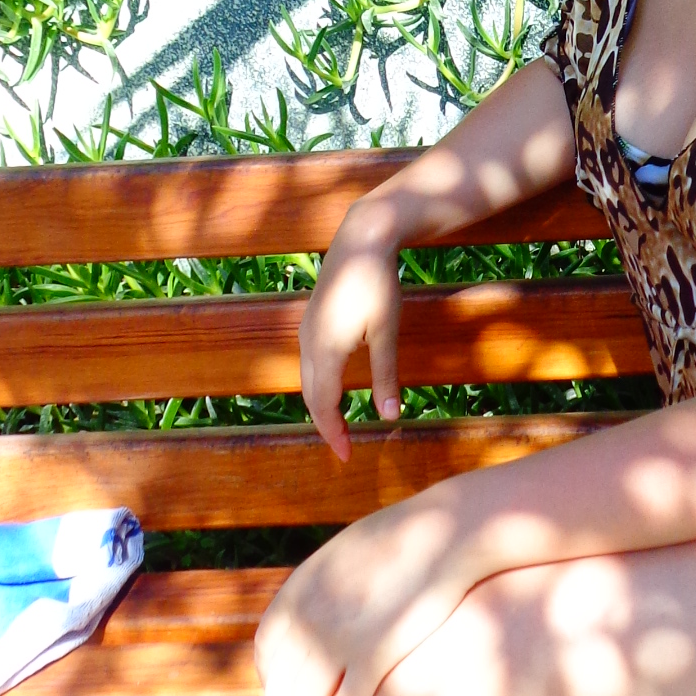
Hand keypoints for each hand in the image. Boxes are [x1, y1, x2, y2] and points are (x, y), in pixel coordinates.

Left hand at [254, 483, 483, 695]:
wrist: (449, 528)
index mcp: (301, 587)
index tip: (278, 694)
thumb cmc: (409, 540)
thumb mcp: (352, 554)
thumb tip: (316, 602)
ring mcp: (342, 635)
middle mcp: (312, 614)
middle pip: (283, 676)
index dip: (270, 675)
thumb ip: (327, 582)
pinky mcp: (377, 652)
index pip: (269, 645)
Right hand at [301, 204, 403, 459]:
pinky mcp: (310, 322)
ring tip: (339, 426)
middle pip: (311, 396)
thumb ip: (385, 375)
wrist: (361, 239)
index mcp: (326, 349)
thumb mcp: (386, 333)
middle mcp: (308, 343)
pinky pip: (309, 364)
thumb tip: (389, 417)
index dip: (333, 432)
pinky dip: (319, 386)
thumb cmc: (377, 284)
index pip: (324, 404)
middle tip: (344, 449)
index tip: (346, 456)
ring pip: (308, 381)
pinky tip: (334, 392)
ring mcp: (305, 331)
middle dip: (326, 424)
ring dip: (321, 406)